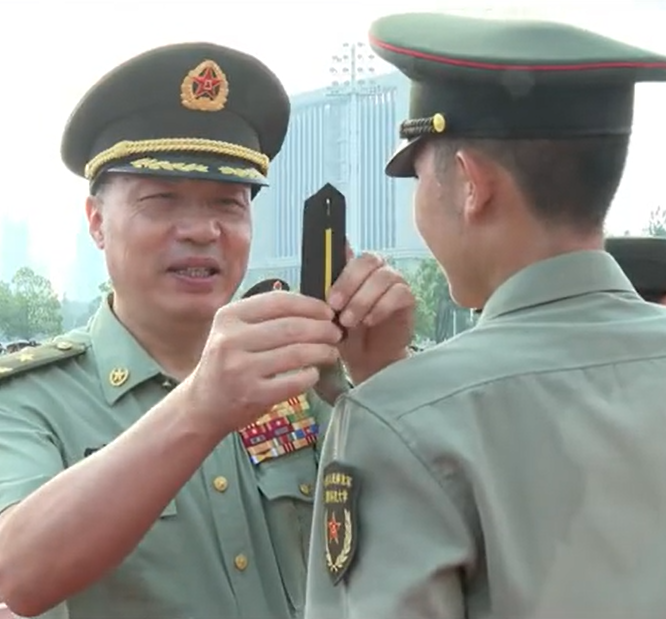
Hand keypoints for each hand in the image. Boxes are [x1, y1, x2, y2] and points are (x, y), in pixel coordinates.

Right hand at [186, 291, 342, 436]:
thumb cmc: (226, 364)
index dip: (309, 305)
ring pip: (296, 353)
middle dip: (322, 329)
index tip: (327, 312)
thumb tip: (313, 309)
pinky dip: (311, 375)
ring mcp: (241, 369)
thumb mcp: (234, 331)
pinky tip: (314, 373)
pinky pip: (294, 381)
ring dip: (322, 351)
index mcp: (229, 316)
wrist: (202, 405)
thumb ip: (265, 318)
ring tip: (331, 352)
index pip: (278, 301)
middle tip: (336, 333)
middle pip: (292, 327)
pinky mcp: (252, 394)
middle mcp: (231, 340)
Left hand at [327, 247, 414, 383]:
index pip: (351, 251)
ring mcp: (395, 282)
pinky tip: (369, 321)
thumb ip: (326, 290)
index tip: (329, 295)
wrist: (366, 359)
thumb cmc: (346, 332)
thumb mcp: (330, 312)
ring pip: (383, 277)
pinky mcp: (407, 299)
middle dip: (349, 283)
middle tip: (335, 307)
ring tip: (349, 321)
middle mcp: (377, 269)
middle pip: (368, 260)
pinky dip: (381, 307)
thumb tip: (318, 266)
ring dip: (363, 299)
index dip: (339, 267)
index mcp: (356, 267)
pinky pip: (399, 294)